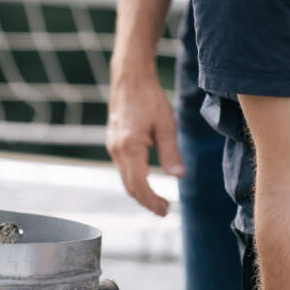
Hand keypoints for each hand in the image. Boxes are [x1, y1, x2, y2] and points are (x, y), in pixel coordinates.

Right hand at [106, 65, 183, 216]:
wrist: (130, 77)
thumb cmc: (150, 98)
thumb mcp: (166, 124)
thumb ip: (170, 152)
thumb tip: (177, 177)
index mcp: (129, 147)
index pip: (139, 185)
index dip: (151, 201)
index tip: (165, 211)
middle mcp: (116, 150)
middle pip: (129, 186)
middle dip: (146, 201)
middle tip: (164, 210)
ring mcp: (112, 146)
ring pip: (124, 177)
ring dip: (140, 192)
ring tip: (158, 200)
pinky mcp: (113, 141)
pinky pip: (122, 167)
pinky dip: (134, 178)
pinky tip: (147, 180)